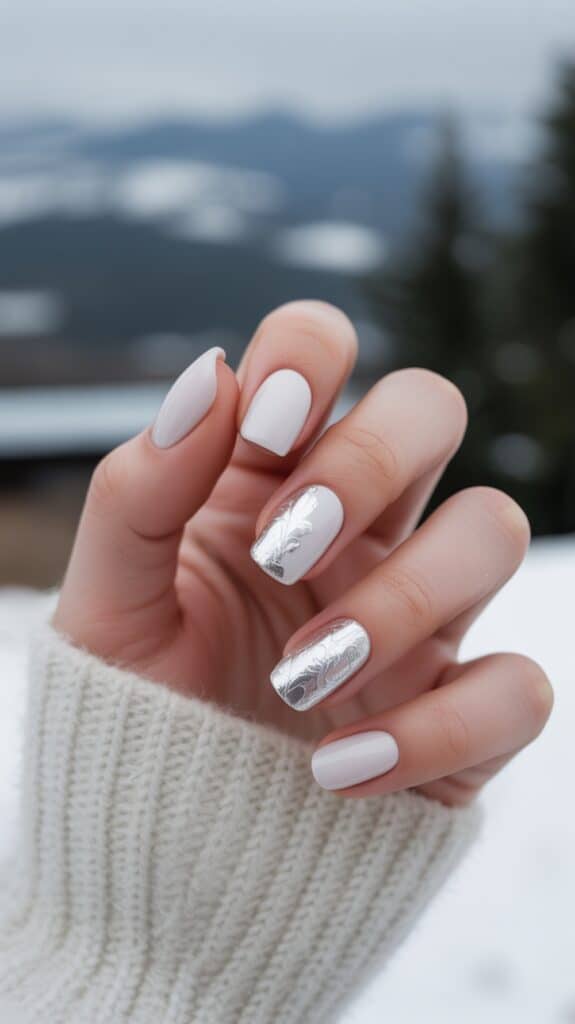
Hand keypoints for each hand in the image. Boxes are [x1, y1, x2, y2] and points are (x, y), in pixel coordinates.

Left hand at [54, 301, 552, 802]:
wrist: (166, 831)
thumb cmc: (140, 703)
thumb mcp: (108, 602)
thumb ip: (139, 490)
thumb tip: (209, 377)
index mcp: (271, 476)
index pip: (321, 348)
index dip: (308, 357)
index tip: (261, 429)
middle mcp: (362, 524)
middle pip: (432, 406)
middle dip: (369, 460)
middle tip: (286, 548)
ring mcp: (423, 611)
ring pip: (494, 530)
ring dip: (401, 601)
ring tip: (303, 676)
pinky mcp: (462, 709)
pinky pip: (517, 689)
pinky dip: (437, 730)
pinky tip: (342, 768)